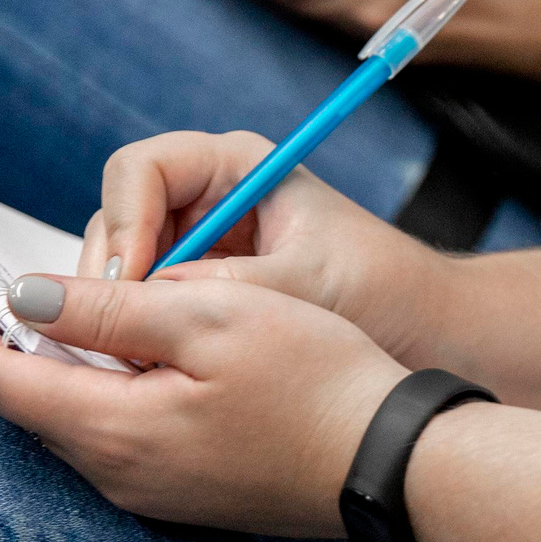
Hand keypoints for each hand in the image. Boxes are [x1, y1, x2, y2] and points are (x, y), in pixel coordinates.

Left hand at [0, 240, 405, 534]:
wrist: (397, 469)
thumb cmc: (320, 384)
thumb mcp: (212, 315)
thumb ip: (108, 306)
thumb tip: (23, 295)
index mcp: (111, 429)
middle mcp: (114, 473)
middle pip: (17, 394)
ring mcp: (145, 489)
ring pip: (62, 408)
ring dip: (43, 349)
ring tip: (45, 289)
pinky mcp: (177, 488)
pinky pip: (106, 426)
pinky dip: (88, 375)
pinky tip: (114, 339)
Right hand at [76, 131, 452, 366]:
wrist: (429, 338)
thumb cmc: (384, 292)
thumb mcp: (304, 286)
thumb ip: (224, 289)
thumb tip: (138, 302)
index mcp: (235, 167)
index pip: (139, 171)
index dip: (123, 222)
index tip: (129, 283)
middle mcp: (207, 203)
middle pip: (117, 223)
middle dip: (111, 279)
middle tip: (117, 336)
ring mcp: (199, 252)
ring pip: (124, 274)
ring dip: (121, 315)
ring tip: (140, 362)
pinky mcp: (202, 301)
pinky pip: (147, 312)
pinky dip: (142, 340)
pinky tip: (155, 374)